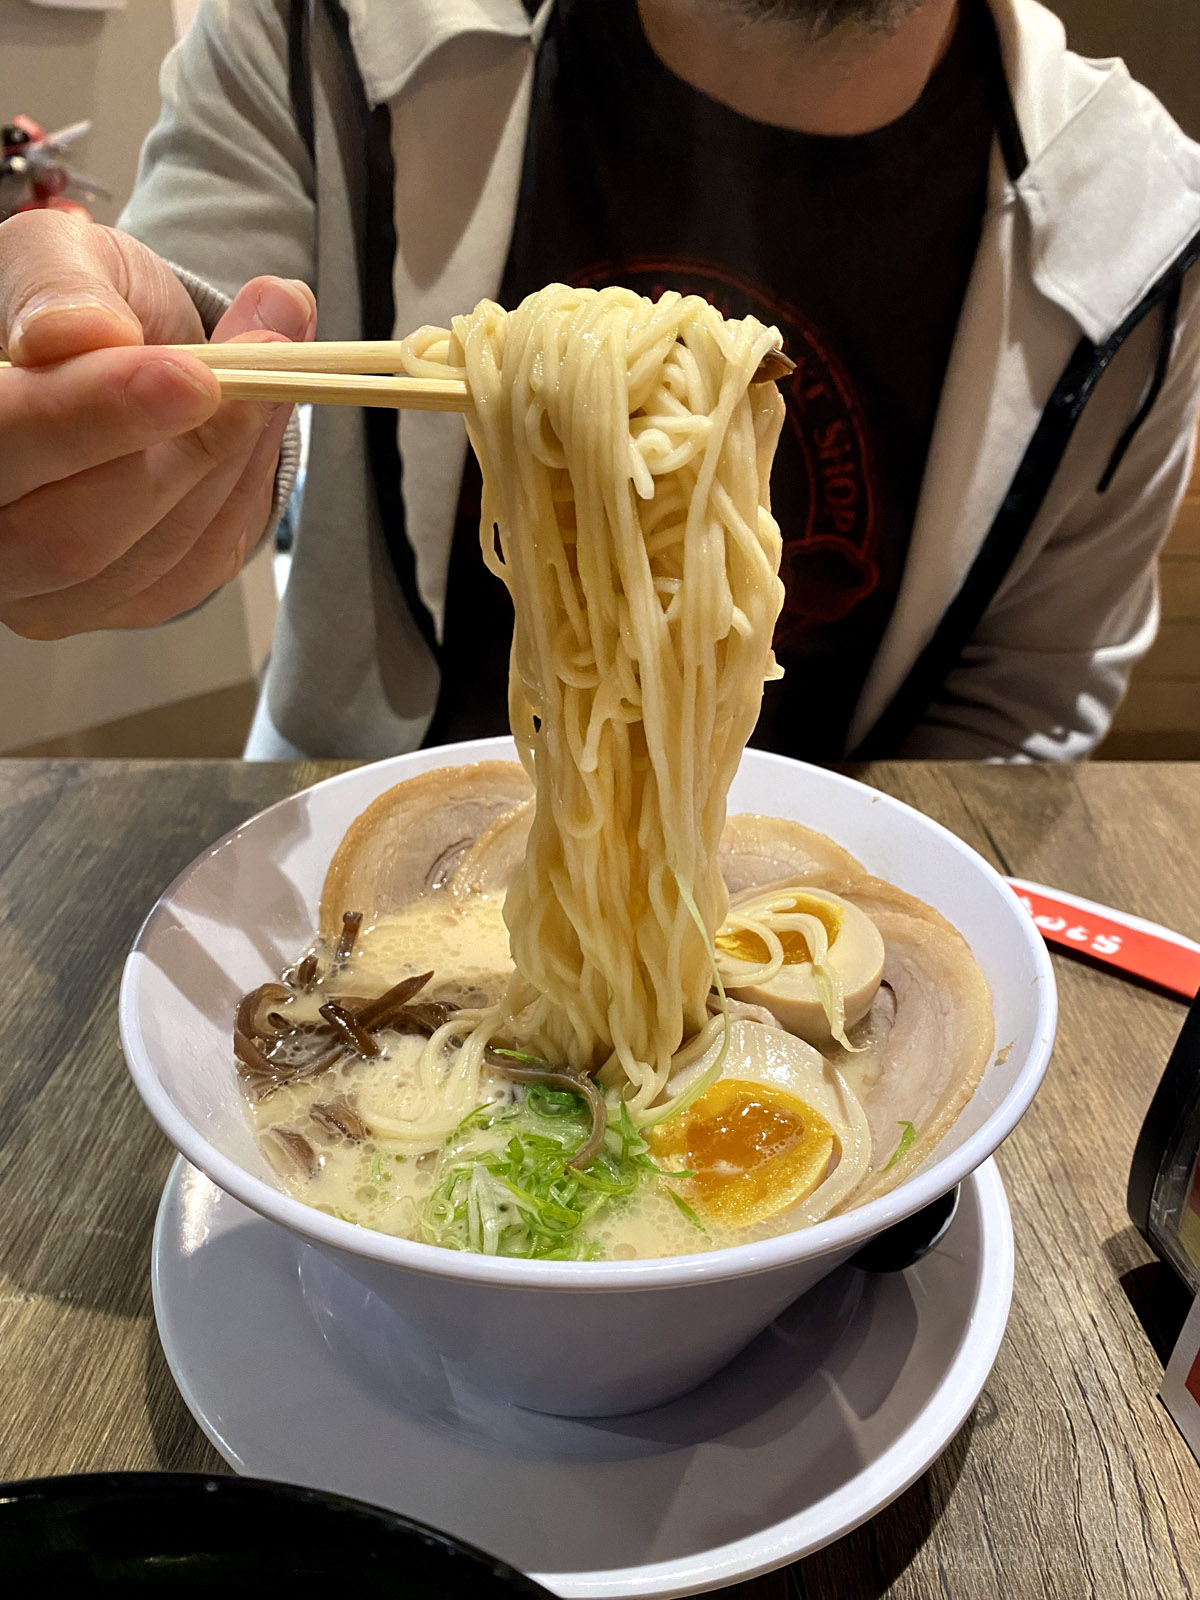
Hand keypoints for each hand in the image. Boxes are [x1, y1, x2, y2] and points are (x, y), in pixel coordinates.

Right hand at [0, 210, 314, 638]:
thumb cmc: (77, 305)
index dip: (90, 419)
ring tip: (271, 365)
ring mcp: (42, 589)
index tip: (192, 375)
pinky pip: (193, 570)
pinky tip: (255, 426)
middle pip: (70, 539)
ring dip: (228, 462)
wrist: (126, 355)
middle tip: (263, 363)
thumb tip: (77, 332)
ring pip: (146, 557)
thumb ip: (56, 283)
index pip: (1, 447)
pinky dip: (242, 492)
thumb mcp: (58, 255)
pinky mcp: (116, 606)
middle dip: (185, 453)